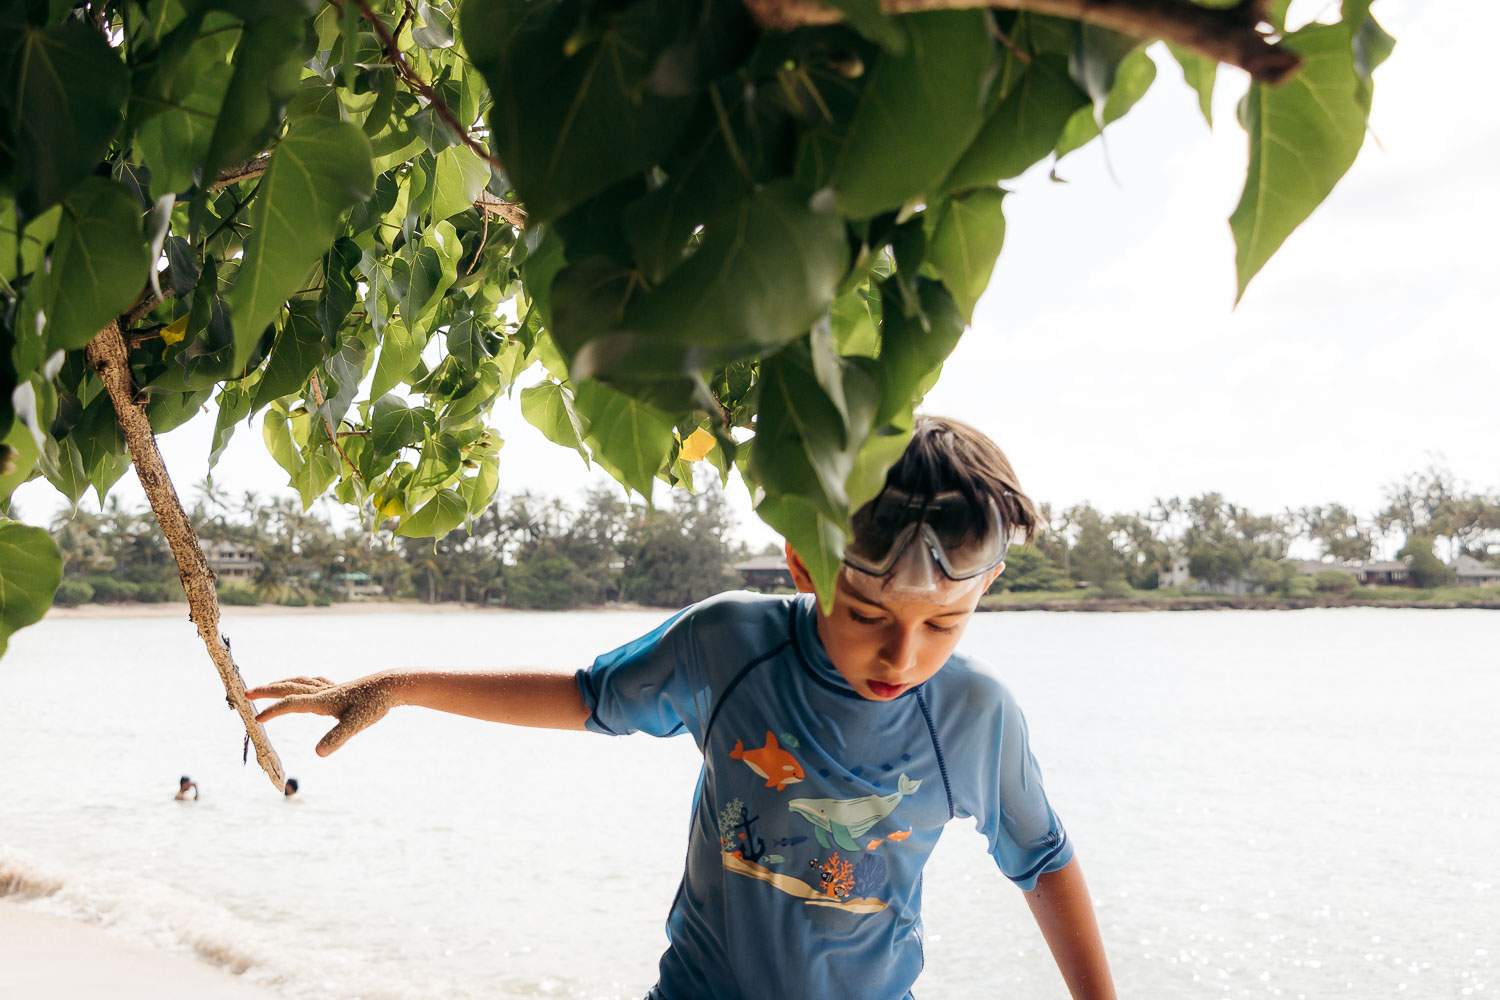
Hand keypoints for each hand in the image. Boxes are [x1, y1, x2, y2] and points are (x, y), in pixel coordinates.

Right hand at [245, 674, 395, 756]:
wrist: (392, 685)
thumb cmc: (375, 704)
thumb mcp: (356, 724)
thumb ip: (337, 738)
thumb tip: (318, 753)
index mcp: (322, 701)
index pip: (291, 704)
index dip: (273, 711)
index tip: (256, 720)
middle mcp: (322, 692)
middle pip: (288, 688)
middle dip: (266, 691)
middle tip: (245, 694)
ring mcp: (330, 688)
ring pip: (299, 683)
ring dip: (281, 684)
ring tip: (268, 688)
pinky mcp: (339, 688)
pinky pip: (313, 683)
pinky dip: (301, 683)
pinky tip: (306, 686)